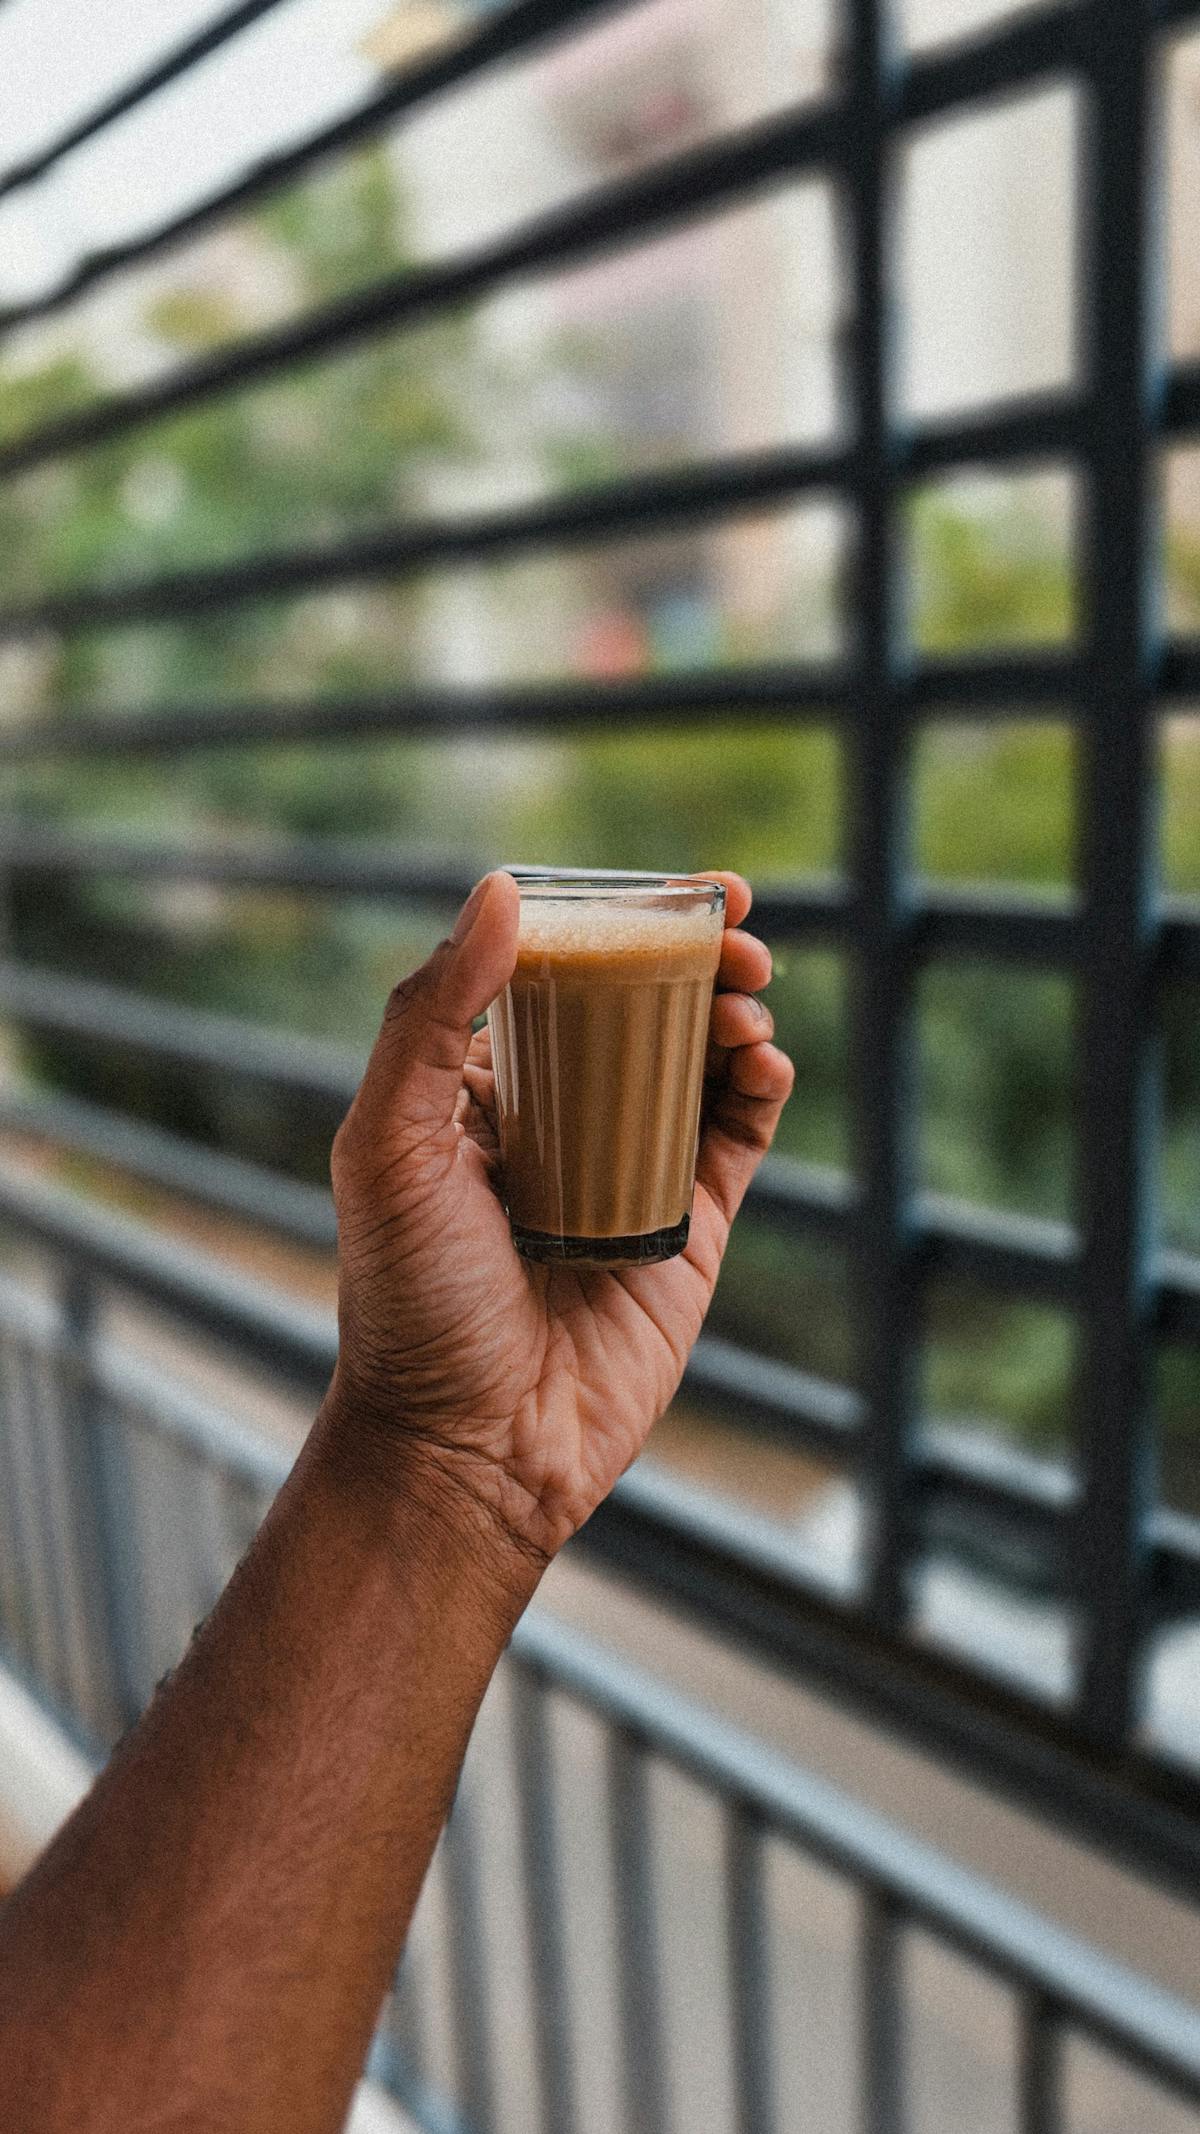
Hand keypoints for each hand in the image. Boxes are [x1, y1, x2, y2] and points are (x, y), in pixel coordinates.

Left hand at [324, 870, 792, 1568]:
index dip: (614, 918)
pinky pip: (736, 1140)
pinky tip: (762, 1063)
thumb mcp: (388, 1142)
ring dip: (732, 1013)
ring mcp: (629, 1174)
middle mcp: (559, 1122)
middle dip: (694, 955)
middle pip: (642, 1007)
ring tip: (745, 999)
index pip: (553, 974)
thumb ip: (433, 1015)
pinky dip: (762, 1092)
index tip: (669, 883)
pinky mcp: (688, 1232)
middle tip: (736, 924)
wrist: (471, 1451)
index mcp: (479, 1091)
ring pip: (699, 1064)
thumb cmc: (410, 1301)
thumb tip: (503, 891)